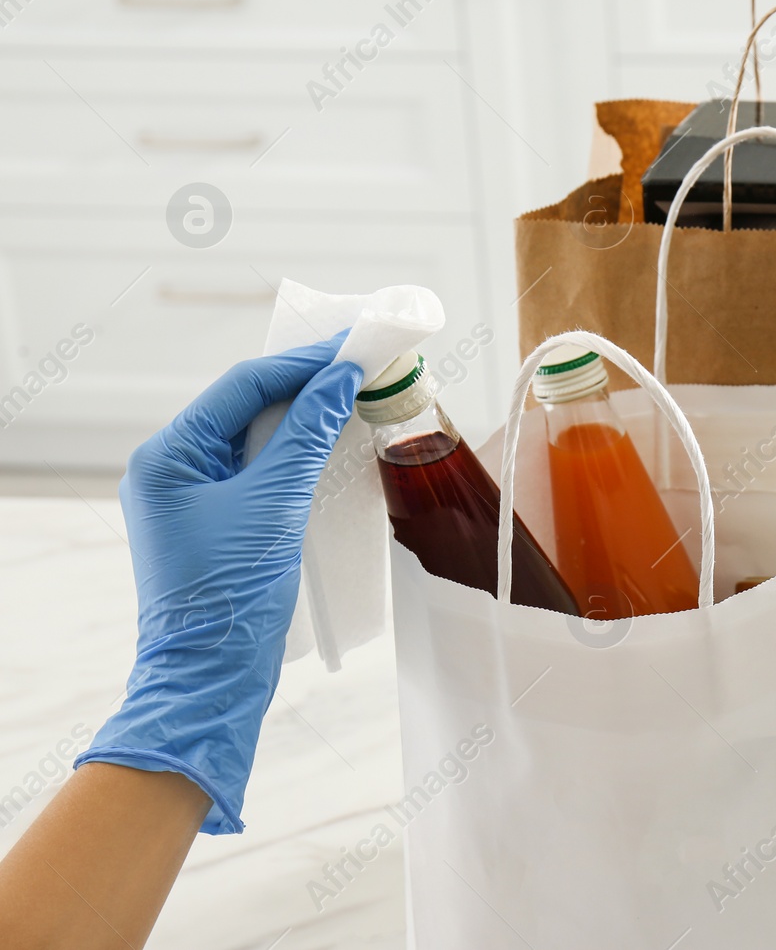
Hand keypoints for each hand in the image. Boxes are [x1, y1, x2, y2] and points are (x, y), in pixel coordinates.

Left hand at [76, 336, 362, 833]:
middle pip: (245, 406)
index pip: (241, 386)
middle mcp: (170, 469)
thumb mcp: (274, 505)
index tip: (353, 346)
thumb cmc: (230, 594)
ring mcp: (191, 497)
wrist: (210, 678)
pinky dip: (296, 455)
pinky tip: (332, 447)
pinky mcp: (216, 522)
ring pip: (254, 437)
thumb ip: (306, 435)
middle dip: (304, 385)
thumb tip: (339, 379)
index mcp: (167, 457)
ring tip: (355, 398)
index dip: (302, 362)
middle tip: (360, 365)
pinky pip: (259, 471)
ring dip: (304, 418)